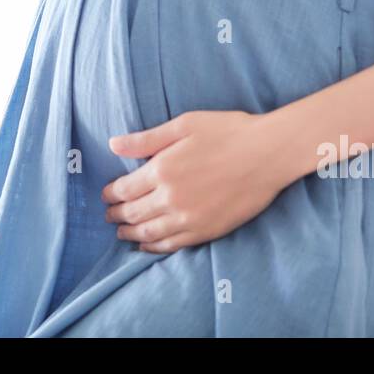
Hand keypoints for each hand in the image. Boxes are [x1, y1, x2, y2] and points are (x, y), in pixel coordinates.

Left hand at [102, 110, 290, 253]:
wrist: (268, 153)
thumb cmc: (228, 132)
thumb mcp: (184, 125)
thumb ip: (146, 139)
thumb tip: (113, 145)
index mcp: (162, 169)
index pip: (124, 189)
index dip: (110, 194)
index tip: (105, 195)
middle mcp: (171, 197)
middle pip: (133, 213)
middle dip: (116, 215)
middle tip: (108, 215)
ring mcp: (189, 218)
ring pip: (149, 232)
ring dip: (130, 233)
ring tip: (121, 232)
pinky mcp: (207, 231)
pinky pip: (172, 244)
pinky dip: (154, 247)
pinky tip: (146, 245)